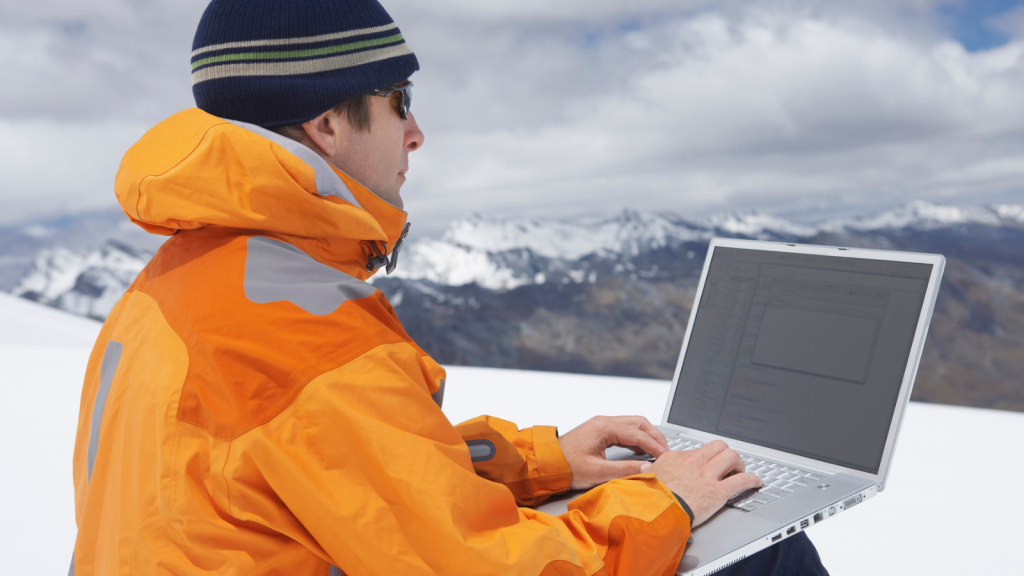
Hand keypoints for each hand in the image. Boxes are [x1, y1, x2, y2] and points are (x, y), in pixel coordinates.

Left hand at [557, 416, 668, 489]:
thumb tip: (647, 468)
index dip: (655, 446)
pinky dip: (637, 439)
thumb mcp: (598, 472)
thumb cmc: (566, 466)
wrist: (546, 463)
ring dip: (647, 436)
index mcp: (604, 427)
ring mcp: (602, 425)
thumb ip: (625, 469)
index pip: (638, 434)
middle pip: (639, 423)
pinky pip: (624, 430)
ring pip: (633, 425)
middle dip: (655, 436)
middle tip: (666, 452)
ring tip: (658, 451)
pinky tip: (641, 451)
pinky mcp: (599, 432)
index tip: (666, 457)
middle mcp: (604, 422)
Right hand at [641, 440, 761, 527]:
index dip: (706, 458)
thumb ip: (649, 470)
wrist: (654, 512)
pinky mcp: (717, 492)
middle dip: (726, 454)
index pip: (698, 450)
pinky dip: (752, 479)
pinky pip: (741, 480)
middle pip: (719, 446)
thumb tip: (645, 467)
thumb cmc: (649, 498)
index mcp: (677, 457)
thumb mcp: (646, 476)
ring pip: (731, 457)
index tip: (708, 465)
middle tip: (728, 464)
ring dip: (739, 464)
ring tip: (740, 471)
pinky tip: (756, 482)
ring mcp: (707, 476)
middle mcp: (694, 462)